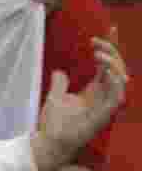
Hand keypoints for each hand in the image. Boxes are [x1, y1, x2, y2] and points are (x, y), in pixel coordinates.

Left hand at [31, 38, 127, 170]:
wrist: (49, 142)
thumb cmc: (53, 123)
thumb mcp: (55, 95)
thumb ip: (60, 82)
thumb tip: (60, 71)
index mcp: (95, 90)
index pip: (108, 65)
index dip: (111, 47)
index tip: (111, 28)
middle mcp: (104, 96)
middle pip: (118, 68)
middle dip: (112, 51)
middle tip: (95, 40)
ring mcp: (106, 105)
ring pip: (122, 79)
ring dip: (113, 63)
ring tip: (97, 52)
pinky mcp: (105, 114)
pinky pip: (118, 95)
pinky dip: (116, 80)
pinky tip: (106, 68)